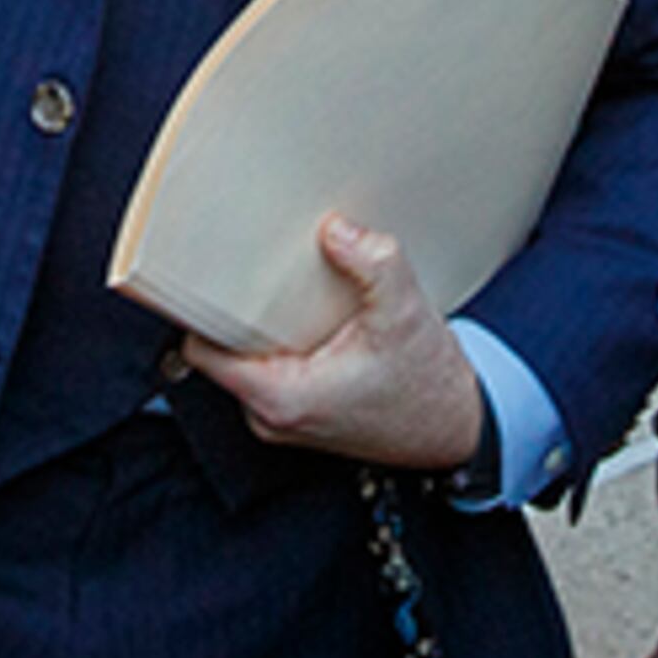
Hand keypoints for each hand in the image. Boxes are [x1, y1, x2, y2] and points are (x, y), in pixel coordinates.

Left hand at [185, 216, 488, 473]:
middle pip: (222, 349)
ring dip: (261, 324)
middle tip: (257, 267)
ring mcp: (282, 419)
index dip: (200, 306)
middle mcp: (271, 416)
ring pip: (246, 358)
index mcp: (281, 398)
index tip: (209, 270)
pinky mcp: (298, 413)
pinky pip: (268, 368)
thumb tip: (335, 229)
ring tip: (287, 290)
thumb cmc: (429, 387)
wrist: (457, 427)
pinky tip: (308, 314)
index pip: (202, 349)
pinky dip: (281, 340)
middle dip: (236, 308)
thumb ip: (373, 266)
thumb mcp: (406, 315)